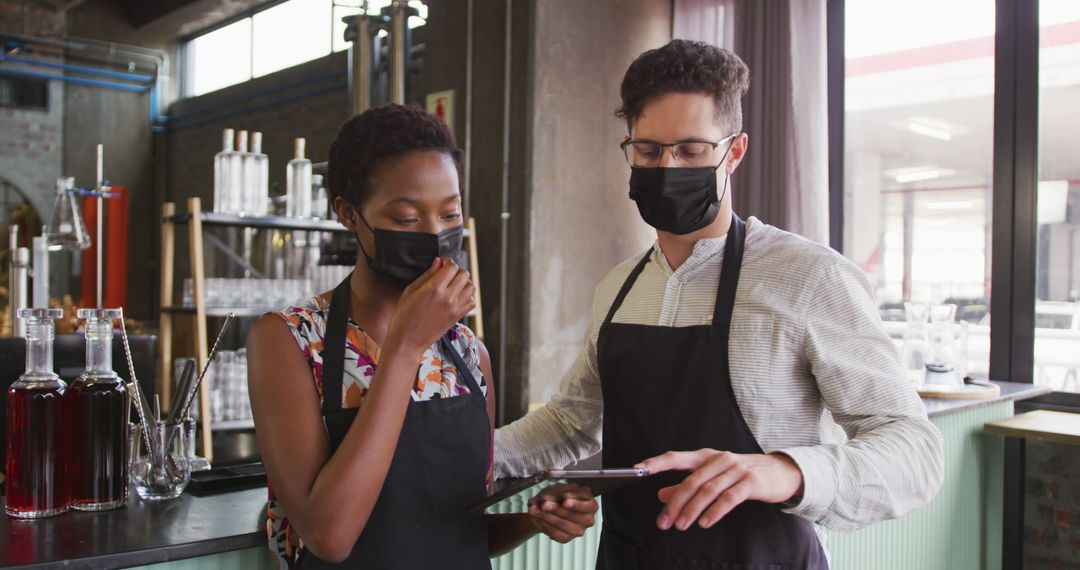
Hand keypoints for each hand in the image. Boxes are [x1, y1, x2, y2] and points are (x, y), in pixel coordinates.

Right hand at [386, 258, 475, 353]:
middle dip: (456, 270)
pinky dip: (467, 296)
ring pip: (471, 287)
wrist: (407, 341)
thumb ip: (427, 275)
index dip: (448, 261)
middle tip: (448, 273)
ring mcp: (455, 308)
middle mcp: (448, 297)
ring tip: (454, 284)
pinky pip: (471, 302)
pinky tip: (457, 296)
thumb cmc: (404, 316)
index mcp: (434, 288)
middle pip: (464, 274)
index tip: (443, 263)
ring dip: (464, 282)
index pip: (452, 267)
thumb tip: (438, 262)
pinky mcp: (457, 317)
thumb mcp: (410, 290)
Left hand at [526, 484, 598, 542]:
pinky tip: (537, 516)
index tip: (565, 501)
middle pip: (574, 516)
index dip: (576, 503)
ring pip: (564, 525)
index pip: (586, 505)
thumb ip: (553, 494)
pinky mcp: (566, 538)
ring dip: (547, 517)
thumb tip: (545, 498)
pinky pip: (555, 533)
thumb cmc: (557, 496)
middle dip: (557, 509)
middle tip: (544, 504)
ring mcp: (578, 530)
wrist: (547, 507)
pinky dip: (543, 523)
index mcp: (591, 504)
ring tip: (535, 509)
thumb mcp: (558, 489)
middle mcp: (588, 519)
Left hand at [637, 450, 802, 530]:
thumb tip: (661, 495)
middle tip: (663, 522)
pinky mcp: (751, 482)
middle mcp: (719, 459)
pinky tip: (704, 522)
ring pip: (708, 490)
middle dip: (674, 503)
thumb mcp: (713, 476)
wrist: (782, 472)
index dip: (657, 462)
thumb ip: (686, 486)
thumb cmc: (742, 474)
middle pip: (691, 481)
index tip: (638, 468)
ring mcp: (736, 469)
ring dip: (692, 509)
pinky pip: (729, 498)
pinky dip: (715, 511)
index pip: (677, 457)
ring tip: (681, 525)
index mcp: (706, 456)